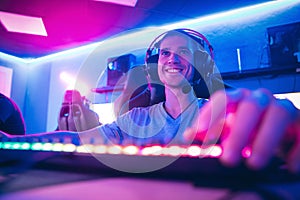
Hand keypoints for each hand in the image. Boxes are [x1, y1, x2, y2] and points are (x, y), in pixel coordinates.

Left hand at [185, 88, 299, 172]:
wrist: (281, 132)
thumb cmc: (251, 130)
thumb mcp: (228, 131)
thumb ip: (210, 132)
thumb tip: (188, 137)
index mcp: (238, 99)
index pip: (223, 100)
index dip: (210, 114)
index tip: (196, 133)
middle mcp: (259, 99)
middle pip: (249, 107)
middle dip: (238, 133)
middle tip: (228, 159)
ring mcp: (281, 107)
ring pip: (277, 114)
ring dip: (265, 140)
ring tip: (255, 163)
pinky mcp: (299, 122)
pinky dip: (296, 150)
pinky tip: (288, 165)